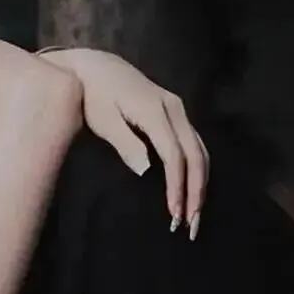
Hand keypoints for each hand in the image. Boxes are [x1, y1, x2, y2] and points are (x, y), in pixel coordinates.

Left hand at [41, 49, 208, 233]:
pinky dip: (197, 170)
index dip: (177, 186)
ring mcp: (178, 110)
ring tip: (194, 215)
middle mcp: (175, 109)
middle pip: (196, 154)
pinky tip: (193, 191)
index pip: (174, 155)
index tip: (174, 214)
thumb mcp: (104, 121)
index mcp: (156, 112)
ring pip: (200, 150)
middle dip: (196, 191)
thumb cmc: (93, 97)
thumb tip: (146, 170)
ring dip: (200, 184)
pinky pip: (194, 144)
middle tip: (191, 225)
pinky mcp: (175, 113)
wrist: (95, 68)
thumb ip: (126, 144)